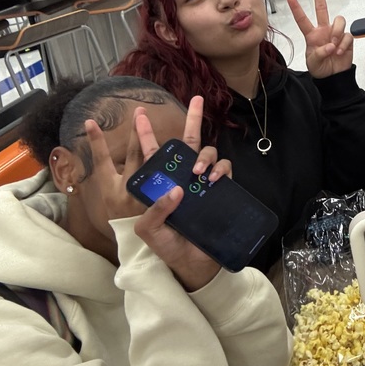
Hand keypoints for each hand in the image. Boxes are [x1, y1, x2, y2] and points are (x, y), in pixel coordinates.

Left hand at [86, 95, 222, 290]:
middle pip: (186, 142)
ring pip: (207, 153)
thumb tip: (176, 189)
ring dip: (204, 155)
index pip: (151, 154)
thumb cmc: (167, 249)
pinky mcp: (221, 190)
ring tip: (199, 171)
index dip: (144, 134)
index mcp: (160, 185)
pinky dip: (221, 168)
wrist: (193, 266)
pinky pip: (225, 168)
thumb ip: (154, 210)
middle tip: (197, 99)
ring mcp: (202, 183)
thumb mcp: (149, 231)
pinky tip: (214, 179)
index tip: (139, 114)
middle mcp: (182, 178)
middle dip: (193, 119)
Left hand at [287, 0, 353, 78]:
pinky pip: (347, 35)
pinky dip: (344, 44)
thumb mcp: (313, 62)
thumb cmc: (320, 68)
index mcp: (312, 35)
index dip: (296, 8)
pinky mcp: (346, 39)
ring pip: (339, 20)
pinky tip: (340, 52)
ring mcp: (335, 33)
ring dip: (337, 33)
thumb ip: (319, 53)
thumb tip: (330, 45)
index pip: (302, 19)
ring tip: (334, 46)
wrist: (334, 76)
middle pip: (322, 9)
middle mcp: (323, 30)